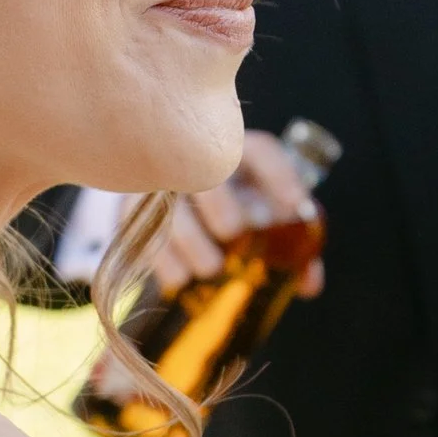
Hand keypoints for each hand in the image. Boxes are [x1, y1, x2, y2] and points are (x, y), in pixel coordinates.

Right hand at [140, 129, 325, 299]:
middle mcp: (196, 162)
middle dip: (219, 202)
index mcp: (238, 156)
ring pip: (168, 203)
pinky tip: (178, 279)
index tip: (296, 209)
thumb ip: (293, 249)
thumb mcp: (263, 219)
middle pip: (202, 169)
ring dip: (189, 237)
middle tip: (234, 232)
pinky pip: (138, 229)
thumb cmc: (235, 209)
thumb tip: (308, 284)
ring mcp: (160, 183)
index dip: (281, 176)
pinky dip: (160, 257)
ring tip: (209, 268)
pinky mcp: (130, 209)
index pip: (261, 152)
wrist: (174, 201)